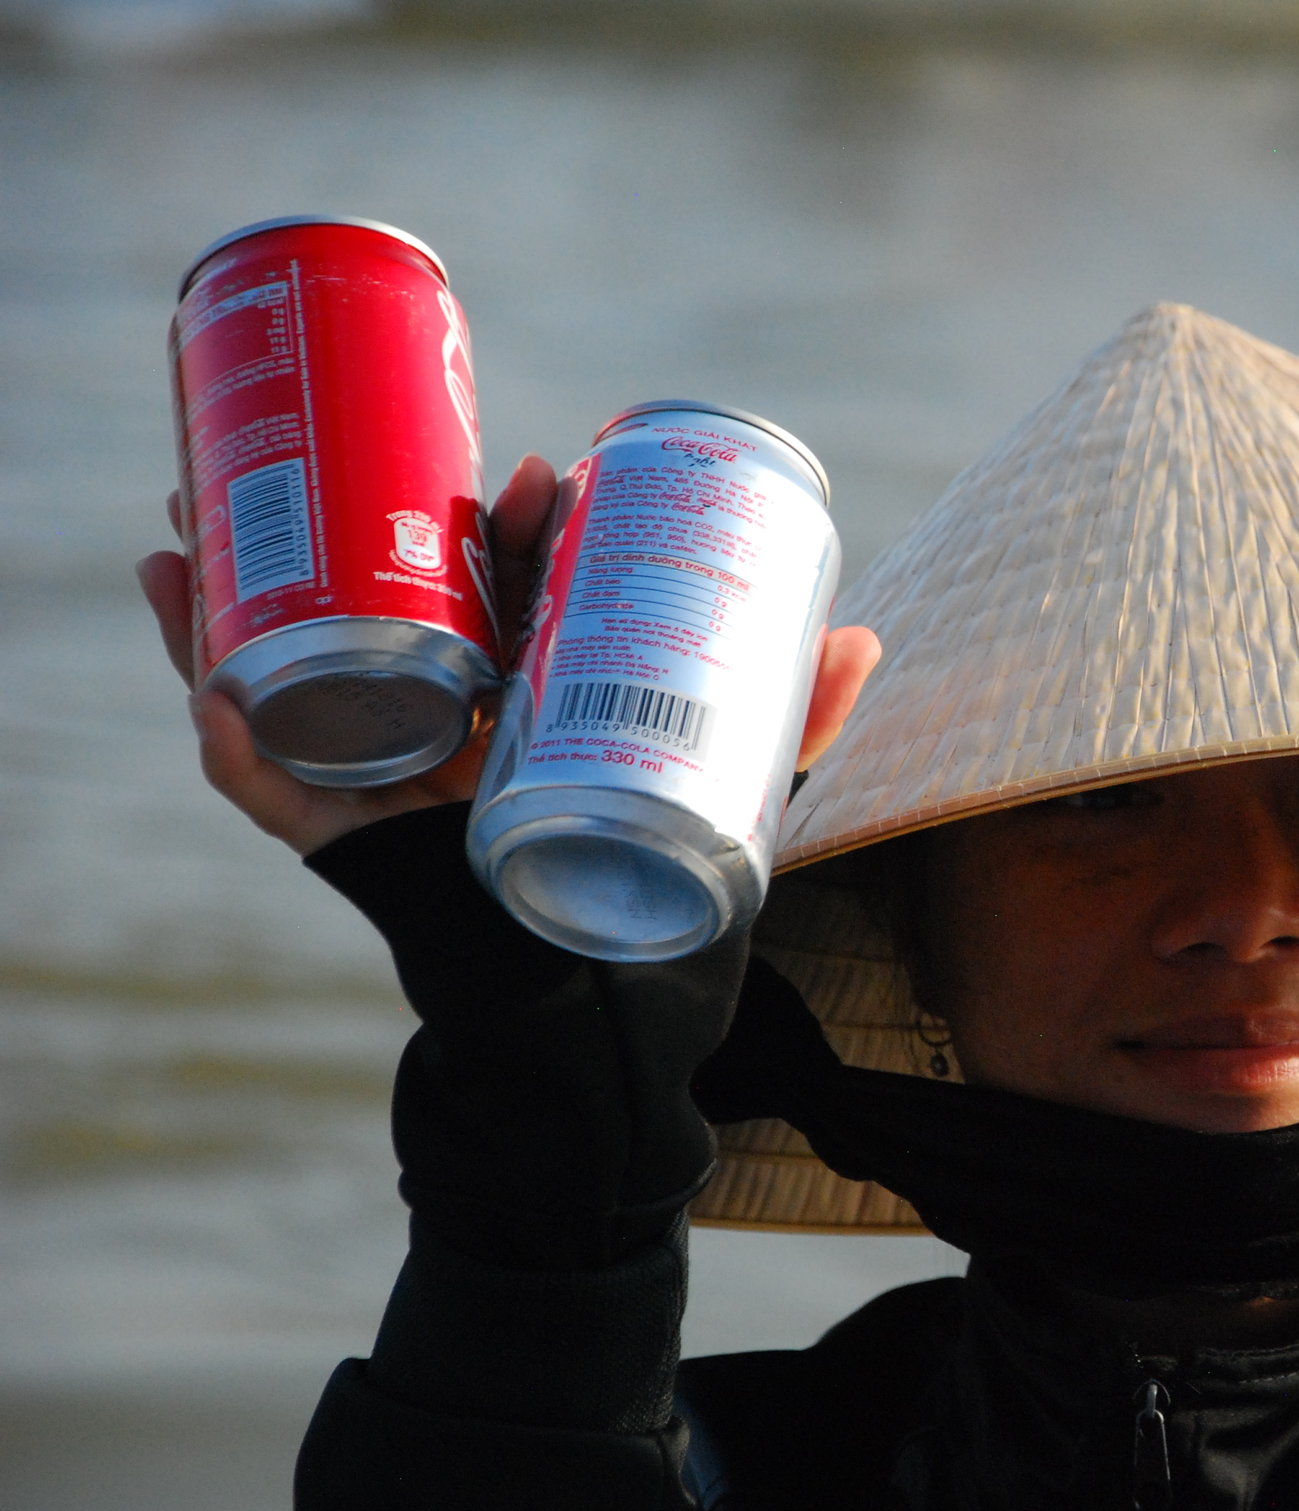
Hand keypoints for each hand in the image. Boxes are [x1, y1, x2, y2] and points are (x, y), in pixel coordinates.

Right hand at [140, 457, 881, 855]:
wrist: (610, 1034)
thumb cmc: (667, 913)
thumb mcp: (736, 804)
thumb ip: (794, 726)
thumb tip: (865, 637)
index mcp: (520, 702)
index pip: (495, 591)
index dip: (501, 526)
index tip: (535, 475)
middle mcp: (442, 728)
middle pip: (367, 606)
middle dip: (321, 522)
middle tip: (314, 437)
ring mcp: (386, 783)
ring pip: (289, 674)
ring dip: (225, 599)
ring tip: (182, 516)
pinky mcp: (350, 852)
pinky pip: (274, 793)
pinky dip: (236, 745)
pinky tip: (211, 685)